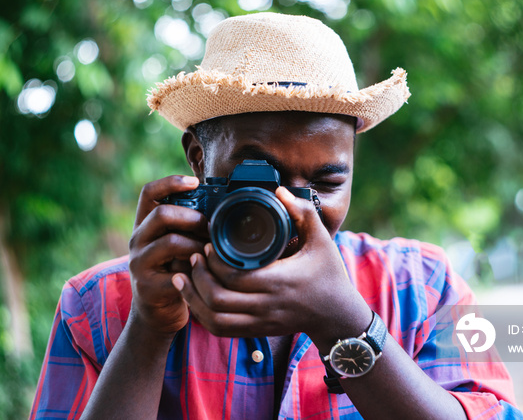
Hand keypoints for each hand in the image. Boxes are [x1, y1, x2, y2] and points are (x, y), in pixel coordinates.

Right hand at [128, 175, 208, 335]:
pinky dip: (196, 270)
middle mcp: (137, 240)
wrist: (157, 312)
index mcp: (143, 224)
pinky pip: (177, 272)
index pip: (149, 192)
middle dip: (193, 217)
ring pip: (171, 241)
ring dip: (198, 244)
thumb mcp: (175, 244)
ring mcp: (139, 263)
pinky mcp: (148, 286)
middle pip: (162, 214)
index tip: (195, 182)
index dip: (171, 182)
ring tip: (210, 252)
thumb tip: (219, 206)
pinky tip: (205, 272)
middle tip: (210, 226)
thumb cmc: (173, 270)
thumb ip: (186, 227)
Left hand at [171, 187, 371, 348]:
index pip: (235, 275)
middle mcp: (267, 305)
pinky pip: (221, 329)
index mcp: (280, 281)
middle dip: (199, 276)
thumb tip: (279, 191)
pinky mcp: (257, 331)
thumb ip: (304, 213)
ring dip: (194, 298)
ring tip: (184, 277)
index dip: (214, 261)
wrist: (338, 317)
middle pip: (218, 298)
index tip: (208, 244)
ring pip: (214, 318)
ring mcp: (261, 321)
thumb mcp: (323, 240)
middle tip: (194, 256)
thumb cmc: (330, 275)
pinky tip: (195, 298)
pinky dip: (203, 315)